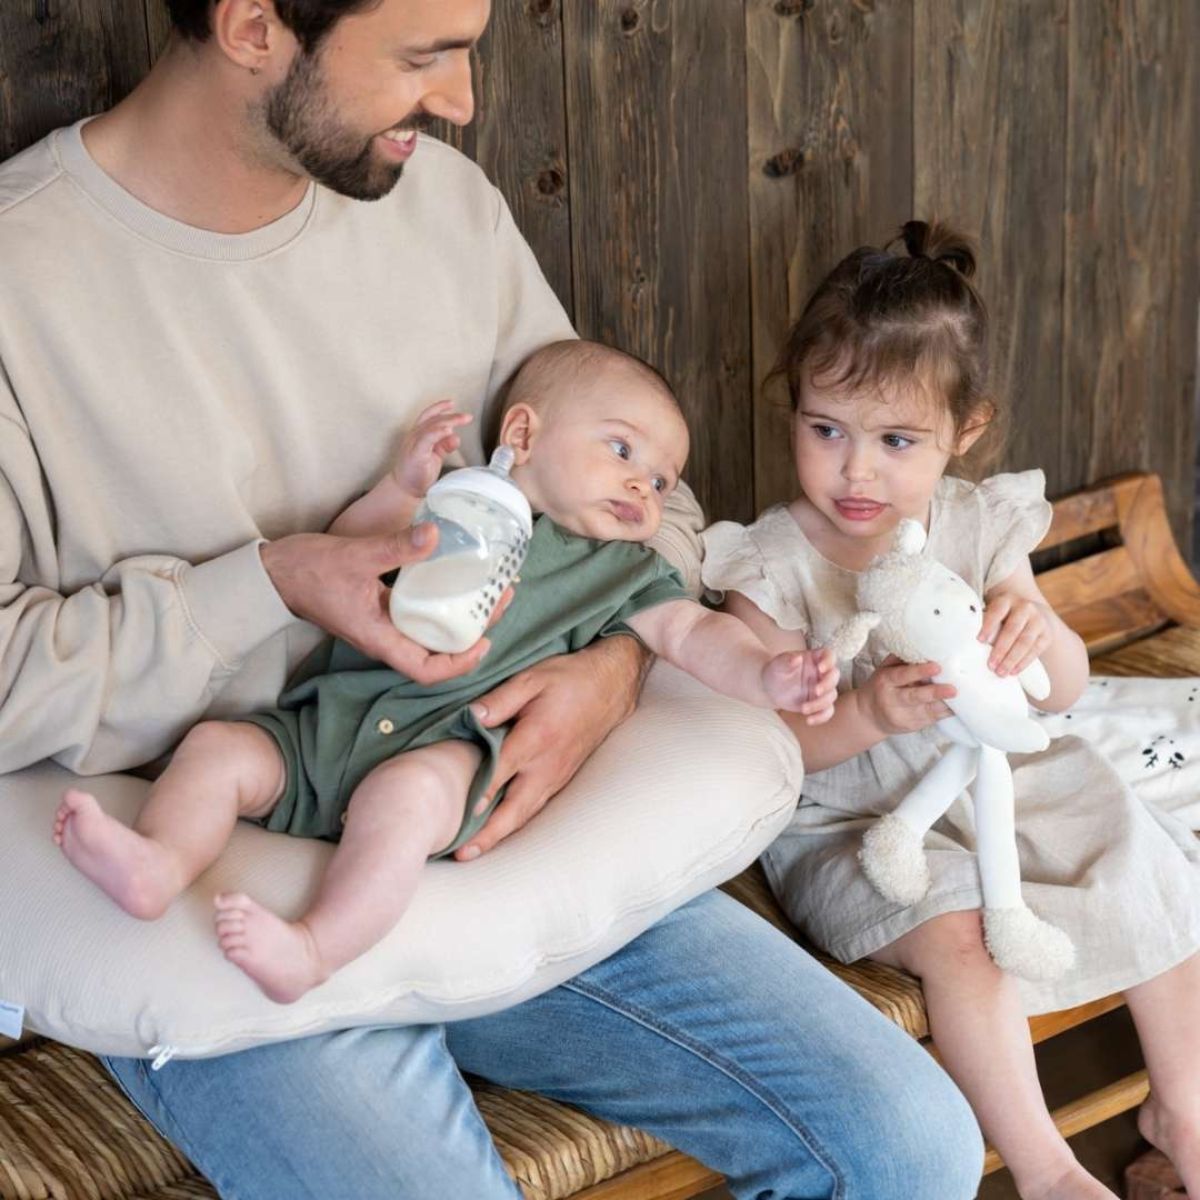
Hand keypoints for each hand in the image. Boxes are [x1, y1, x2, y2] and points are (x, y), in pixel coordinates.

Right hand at [260, 524, 491, 684]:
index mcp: (379, 638)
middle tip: (500, 598)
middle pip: (437, 651)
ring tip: (488, 587)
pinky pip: (417, 614)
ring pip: (429, 631)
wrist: (273, 572)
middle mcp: (384, 638)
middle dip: (472, 631)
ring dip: (459, 615)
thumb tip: (436, 535)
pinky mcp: (379, 609)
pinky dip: (439, 600)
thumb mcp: (356, 555)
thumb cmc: (307, 570)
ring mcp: (381, 625)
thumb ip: (396, 547)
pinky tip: (453, 577)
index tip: (485, 641)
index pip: (426, 670)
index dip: (459, 664)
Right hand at [391, 400, 472, 499]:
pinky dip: (437, 433)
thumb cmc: (417, 473)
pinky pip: (426, 439)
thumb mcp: (434, 456)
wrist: (404, 489)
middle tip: (467, 417)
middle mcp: (414, 436)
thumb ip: (444, 445)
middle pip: (433, 420)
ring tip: (462, 420)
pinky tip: (448, 431)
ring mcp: (414, 444)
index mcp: (418, 435)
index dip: (439, 408)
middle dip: (451, 416)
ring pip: (431, 426)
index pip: (428, 416)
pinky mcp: (415, 453)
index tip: (452, 404)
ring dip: (448, 421)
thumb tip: (456, 437)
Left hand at [455, 636, 645, 859]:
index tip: (457, 814)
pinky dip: (515, 822)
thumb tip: (470, 718)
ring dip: (500, 834)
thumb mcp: (532, 678)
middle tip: (462, 854)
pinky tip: (499, 830)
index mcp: (536, 738)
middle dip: (488, 833)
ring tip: (473, 851)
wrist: (611, 685)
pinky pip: (535, 805)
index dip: (478, 794)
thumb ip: (499, 700)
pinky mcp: (561, 777)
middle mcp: (547, 764)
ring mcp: (557, 774)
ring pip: (526, 813)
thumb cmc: (568, 678)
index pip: (500, 772)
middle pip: (514, 808)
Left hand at [762, 647, 839, 723]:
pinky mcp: (819, 703)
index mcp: (814, 658)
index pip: (829, 655)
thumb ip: (787, 661)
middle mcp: (822, 673)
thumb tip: (797, 658)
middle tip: (815, 691)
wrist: (770, 687)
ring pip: (831, 695)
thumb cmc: (776, 670)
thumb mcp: (778, 664)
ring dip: (821, 703)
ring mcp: (822, 689)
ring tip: (803, 709)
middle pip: (834, 676)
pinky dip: (821, 717)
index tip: (821, 668)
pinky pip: (827, 711)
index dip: (829, 661)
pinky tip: (809, 720)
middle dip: (827, 685)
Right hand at [859, 657, 956, 735]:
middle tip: (953, 689)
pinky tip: (957, 707)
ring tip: (959, 698)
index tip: (936, 667)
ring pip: (926, 710)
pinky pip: (932, 719)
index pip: (902, 676)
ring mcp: (902, 715)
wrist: (868, 716)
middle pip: (914, 697)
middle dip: (934, 693)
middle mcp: (892, 700)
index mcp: (885, 681)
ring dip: (944, 704)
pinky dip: (945, 713)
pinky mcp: (912, 726)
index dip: (919, 672)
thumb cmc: (881, 686)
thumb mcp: (884, 670)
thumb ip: (901, 659)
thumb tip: (923, 644)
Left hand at [978, 592, 1052, 676]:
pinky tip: (1014, 671)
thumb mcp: (995, 613)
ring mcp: (1038, 620)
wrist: (1032, 613)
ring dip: (1012, 659)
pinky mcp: (1047, 634)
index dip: (988, 626)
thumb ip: (986, 624)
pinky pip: (1036, 650)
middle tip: (991, 665)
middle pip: (1012, 629)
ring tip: (1001, 672)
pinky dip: (1024, 662)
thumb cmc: (1004, 617)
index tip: (979, 641)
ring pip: (1025, 641)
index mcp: (1007, 600)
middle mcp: (1025, 607)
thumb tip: (972, 645)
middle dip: (1001, 649)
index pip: (997, 612)